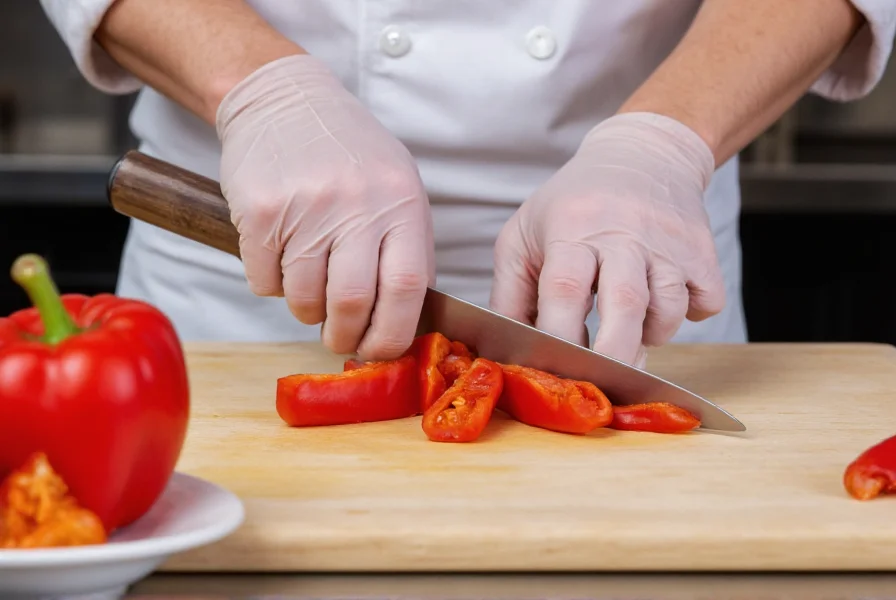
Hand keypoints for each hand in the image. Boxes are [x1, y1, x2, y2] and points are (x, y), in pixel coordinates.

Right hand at [216, 54, 434, 359]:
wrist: (285, 100)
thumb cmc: (348, 153)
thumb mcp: (397, 187)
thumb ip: (407, 247)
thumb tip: (409, 320)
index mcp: (402, 202)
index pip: (409, 288)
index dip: (393, 333)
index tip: (380, 351)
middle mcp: (357, 204)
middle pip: (352, 302)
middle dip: (344, 337)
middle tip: (337, 340)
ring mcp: (306, 207)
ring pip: (304, 299)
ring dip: (305, 311)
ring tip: (309, 288)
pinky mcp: (259, 211)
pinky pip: (264, 281)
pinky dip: (272, 285)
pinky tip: (280, 256)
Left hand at [489, 112, 724, 366]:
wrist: (643, 156)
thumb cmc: (572, 206)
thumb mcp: (524, 236)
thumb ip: (510, 296)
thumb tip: (509, 353)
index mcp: (571, 230)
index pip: (565, 290)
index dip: (559, 336)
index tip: (554, 368)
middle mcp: (624, 235)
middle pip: (624, 304)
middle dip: (613, 353)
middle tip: (603, 380)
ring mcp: (669, 244)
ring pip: (669, 309)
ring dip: (651, 334)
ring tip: (628, 326)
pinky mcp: (703, 253)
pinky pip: (705, 303)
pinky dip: (689, 316)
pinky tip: (662, 302)